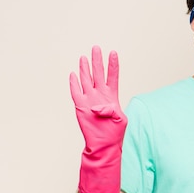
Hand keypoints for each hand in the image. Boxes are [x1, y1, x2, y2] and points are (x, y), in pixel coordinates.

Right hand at [70, 46, 126, 192]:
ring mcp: (90, 99)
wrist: (104, 144)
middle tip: (96, 48)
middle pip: (98, 74)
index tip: (113, 53)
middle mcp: (100, 95)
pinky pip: (76, 92)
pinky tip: (73, 74)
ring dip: (85, 69)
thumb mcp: (121, 120)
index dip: (113, 65)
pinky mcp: (80, 106)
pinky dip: (74, 83)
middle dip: (97, 61)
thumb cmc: (115, 133)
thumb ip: (112, 111)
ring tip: (84, 57)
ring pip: (86, 80)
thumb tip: (98, 107)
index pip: (113, 77)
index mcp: (112, 96)